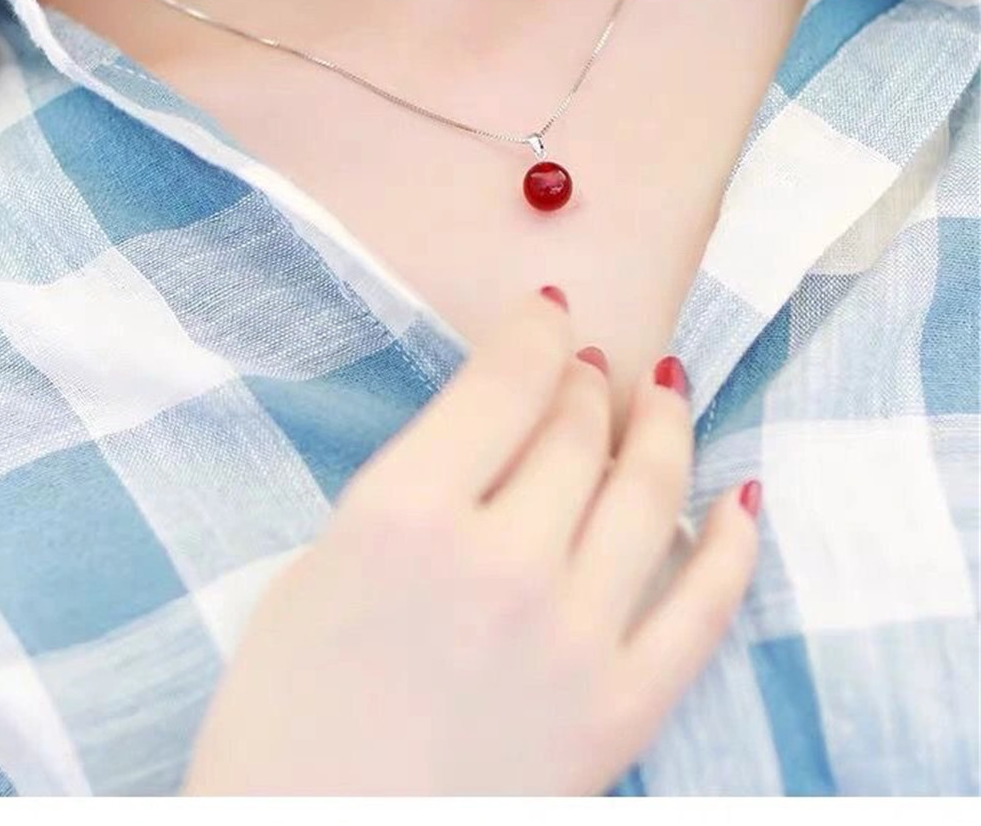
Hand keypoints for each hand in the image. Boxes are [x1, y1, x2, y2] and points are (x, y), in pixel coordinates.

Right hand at [183, 287, 759, 794]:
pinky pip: (705, 608)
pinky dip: (734, 542)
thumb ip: (416, 485)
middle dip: (585, 380)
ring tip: (664, 393)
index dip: (533, 333)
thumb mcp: (320, 563)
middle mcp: (500, 564)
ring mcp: (571, 639)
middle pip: (576, 431)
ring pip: (649, 494)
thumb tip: (499, 427)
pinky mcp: (619, 710)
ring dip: (663, 428)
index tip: (547, 315)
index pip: (504, 383)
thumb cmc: (283, 710)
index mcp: (405, 517)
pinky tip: (742, 496)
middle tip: (588, 366)